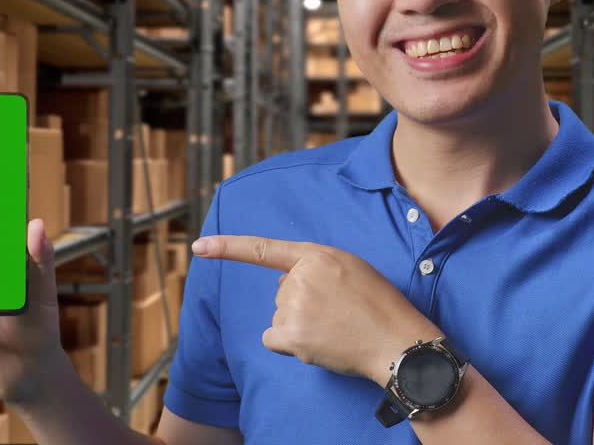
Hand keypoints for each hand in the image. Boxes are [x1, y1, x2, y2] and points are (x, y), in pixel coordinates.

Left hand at [192, 235, 441, 384]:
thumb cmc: (378, 305)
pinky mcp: (290, 334)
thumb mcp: (351, 268)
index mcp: (317, 255)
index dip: (227, 248)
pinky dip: (289, 345)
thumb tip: (286, 285)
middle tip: (337, 313)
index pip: (264, 249)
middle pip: (281, 292)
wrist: (395, 340)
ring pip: (279, 317)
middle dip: (301, 303)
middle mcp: (300, 277)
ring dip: (300, 326)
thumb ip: (317, 267)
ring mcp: (293, 306)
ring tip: (334, 328)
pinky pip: (273, 339)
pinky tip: (318, 343)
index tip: (198, 247)